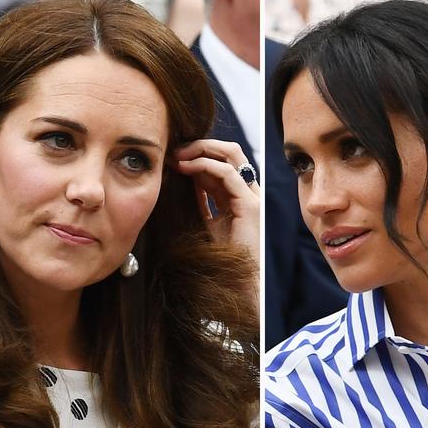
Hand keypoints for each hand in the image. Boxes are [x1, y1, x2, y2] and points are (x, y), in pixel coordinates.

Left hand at [174, 140, 259, 263]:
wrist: (240, 282)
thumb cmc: (226, 257)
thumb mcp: (211, 222)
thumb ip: (205, 200)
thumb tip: (189, 177)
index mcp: (242, 195)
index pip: (223, 161)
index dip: (199, 154)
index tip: (175, 157)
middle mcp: (250, 191)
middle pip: (230, 152)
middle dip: (201, 145)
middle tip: (175, 151)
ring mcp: (253, 196)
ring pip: (230, 155)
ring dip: (200, 150)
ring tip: (178, 156)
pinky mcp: (250, 204)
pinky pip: (228, 173)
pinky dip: (205, 165)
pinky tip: (186, 168)